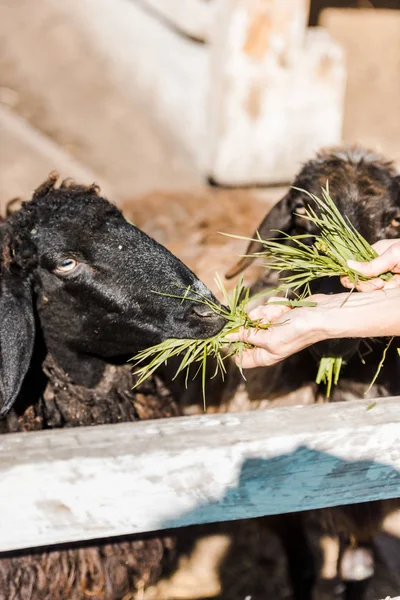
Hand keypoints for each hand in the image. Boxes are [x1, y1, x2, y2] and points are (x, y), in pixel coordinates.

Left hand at [228, 288, 399, 368]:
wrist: (320, 315)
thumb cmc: (298, 331)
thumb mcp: (269, 338)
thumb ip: (247, 337)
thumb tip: (227, 336)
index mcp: (264, 356)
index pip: (239, 356)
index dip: (232, 345)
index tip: (227, 331)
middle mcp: (266, 344)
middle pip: (245, 332)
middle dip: (254, 322)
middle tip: (266, 321)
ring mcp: (272, 329)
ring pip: (255, 316)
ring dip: (267, 312)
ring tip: (281, 314)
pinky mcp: (278, 315)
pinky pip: (267, 308)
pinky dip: (276, 306)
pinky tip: (286, 308)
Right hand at [341, 239, 399, 290]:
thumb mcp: (392, 255)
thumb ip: (371, 264)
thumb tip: (347, 264)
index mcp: (373, 253)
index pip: (353, 264)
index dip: (348, 274)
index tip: (350, 281)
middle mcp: (376, 265)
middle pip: (359, 279)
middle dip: (365, 284)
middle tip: (379, 283)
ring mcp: (384, 276)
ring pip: (370, 288)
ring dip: (376, 288)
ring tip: (385, 284)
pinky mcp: (392, 284)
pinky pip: (383, 291)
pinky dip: (386, 290)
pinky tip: (394, 285)